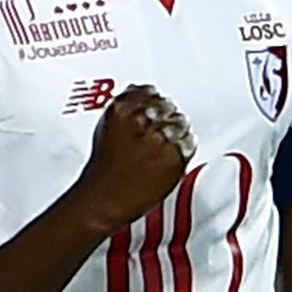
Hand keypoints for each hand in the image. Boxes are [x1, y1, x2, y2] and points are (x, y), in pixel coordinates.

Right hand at [57, 86, 193, 236]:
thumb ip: (125, 114)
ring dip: (177, 131)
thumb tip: (140, 108)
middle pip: (166, 106)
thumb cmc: (102, 173)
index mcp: (121, 109)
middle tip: (161, 130)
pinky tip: (172, 156)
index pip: (147, 91)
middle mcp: (142, 119)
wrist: (104, 199)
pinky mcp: (175, 154)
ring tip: (166, 144)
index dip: (153, 100)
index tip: (155, 106)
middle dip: (166, 116)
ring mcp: (160, 136)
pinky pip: (189, 143)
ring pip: (180, 122)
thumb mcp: (106, 131)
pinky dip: (184, 148)